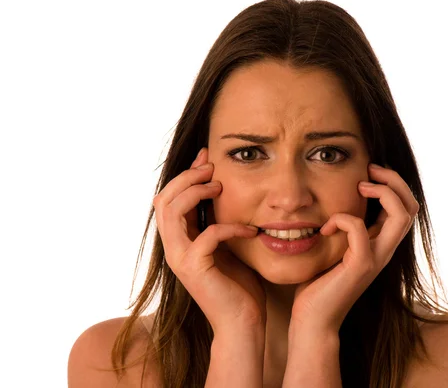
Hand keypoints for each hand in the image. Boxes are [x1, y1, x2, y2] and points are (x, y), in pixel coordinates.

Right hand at [153, 147, 265, 333]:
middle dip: (187, 177)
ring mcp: (181, 258)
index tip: (207, 157)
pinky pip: (208, 235)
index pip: (170, 198)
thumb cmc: (239, 285)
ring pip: (172, 211)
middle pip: (163, 199)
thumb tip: (228, 194)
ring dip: (196, 192)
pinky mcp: (195, 268)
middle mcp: (174, 248)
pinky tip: (251, 230)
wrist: (243, 322)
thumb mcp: (229, 246)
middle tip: (212, 166)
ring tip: (220, 185)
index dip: (186, 174)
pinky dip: (230, 227)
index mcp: (181, 240)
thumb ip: (221, 222)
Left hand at [289, 163, 419, 334]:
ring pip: (401, 216)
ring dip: (382, 192)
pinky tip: (326, 227)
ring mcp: (376, 259)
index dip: (393, 184)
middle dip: (394, 180)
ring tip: (359, 188)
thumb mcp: (335, 247)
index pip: (406, 208)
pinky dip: (342, 218)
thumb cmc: (319, 283)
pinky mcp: (360, 266)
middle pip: (412, 207)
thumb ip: (344, 228)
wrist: (313, 319)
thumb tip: (337, 201)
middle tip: (369, 170)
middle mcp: (385, 251)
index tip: (368, 172)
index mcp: (381, 244)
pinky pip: (360, 229)